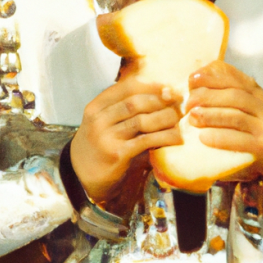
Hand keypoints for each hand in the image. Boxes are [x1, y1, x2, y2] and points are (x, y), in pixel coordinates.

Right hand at [70, 78, 181, 208]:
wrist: (82, 176)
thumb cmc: (100, 145)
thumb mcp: (104, 122)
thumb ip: (123, 108)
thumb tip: (162, 92)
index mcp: (96, 106)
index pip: (127, 87)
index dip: (152, 86)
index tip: (170, 89)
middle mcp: (98, 119)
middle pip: (136, 102)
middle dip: (162, 101)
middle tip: (180, 104)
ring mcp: (106, 137)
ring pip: (142, 120)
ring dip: (165, 118)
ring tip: (180, 120)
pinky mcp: (117, 154)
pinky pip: (146, 141)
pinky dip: (164, 137)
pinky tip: (176, 138)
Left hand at [186, 61, 262, 193]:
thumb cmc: (257, 131)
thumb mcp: (248, 109)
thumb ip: (229, 97)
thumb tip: (196, 84)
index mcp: (257, 94)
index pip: (235, 79)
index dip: (212, 76)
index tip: (192, 79)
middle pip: (234, 95)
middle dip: (207, 97)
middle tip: (187, 104)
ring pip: (236, 116)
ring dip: (211, 115)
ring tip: (192, 117)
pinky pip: (240, 140)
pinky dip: (220, 138)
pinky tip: (204, 138)